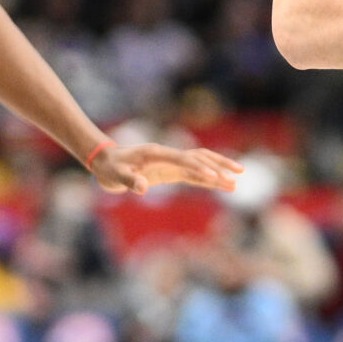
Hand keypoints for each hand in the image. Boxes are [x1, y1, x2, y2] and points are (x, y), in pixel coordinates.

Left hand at [88, 140, 244, 196]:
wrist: (106, 161)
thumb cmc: (110, 167)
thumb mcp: (115, 175)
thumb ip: (129, 180)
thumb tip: (143, 188)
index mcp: (157, 153)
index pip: (184, 160)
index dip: (200, 168)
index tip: (215, 178)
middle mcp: (168, 155)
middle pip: (199, 157)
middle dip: (218, 166)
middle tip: (236, 177)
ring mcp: (171, 162)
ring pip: (201, 163)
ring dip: (218, 170)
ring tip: (237, 180)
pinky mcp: (170, 171)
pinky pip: (193, 173)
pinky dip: (208, 178)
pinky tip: (220, 185)